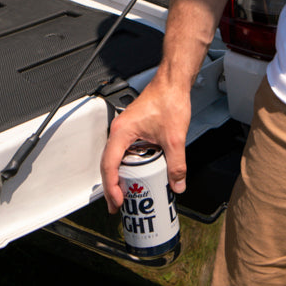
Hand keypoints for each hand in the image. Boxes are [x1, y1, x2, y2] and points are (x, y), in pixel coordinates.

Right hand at [99, 74, 191, 210]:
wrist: (174, 82)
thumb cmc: (168, 99)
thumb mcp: (174, 137)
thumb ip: (176, 164)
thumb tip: (177, 185)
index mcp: (122, 132)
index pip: (109, 166)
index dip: (111, 187)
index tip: (117, 201)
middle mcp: (120, 130)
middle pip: (109, 164)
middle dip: (112, 186)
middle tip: (118, 204)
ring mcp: (126, 129)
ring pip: (116, 158)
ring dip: (119, 176)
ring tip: (126, 193)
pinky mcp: (134, 128)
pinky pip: (125, 151)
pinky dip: (128, 166)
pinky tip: (138, 174)